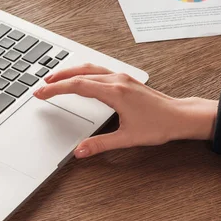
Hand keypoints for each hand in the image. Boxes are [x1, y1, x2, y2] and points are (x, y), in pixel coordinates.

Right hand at [33, 64, 217, 157]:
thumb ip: (100, 144)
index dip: (56, 89)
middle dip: (58, 79)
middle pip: (80, 74)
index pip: (77, 86)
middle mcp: (117, 80)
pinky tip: (79, 77)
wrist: (180, 116)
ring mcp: (121, 77)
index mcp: (115, 92)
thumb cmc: (159, 125)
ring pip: (89, 68)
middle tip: (40, 86)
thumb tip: (80, 151)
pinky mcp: (125, 79)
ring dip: (70, 72)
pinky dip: (83, 71)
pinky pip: (99, 70)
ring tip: (54, 78)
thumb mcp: (127, 138)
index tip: (41, 93)